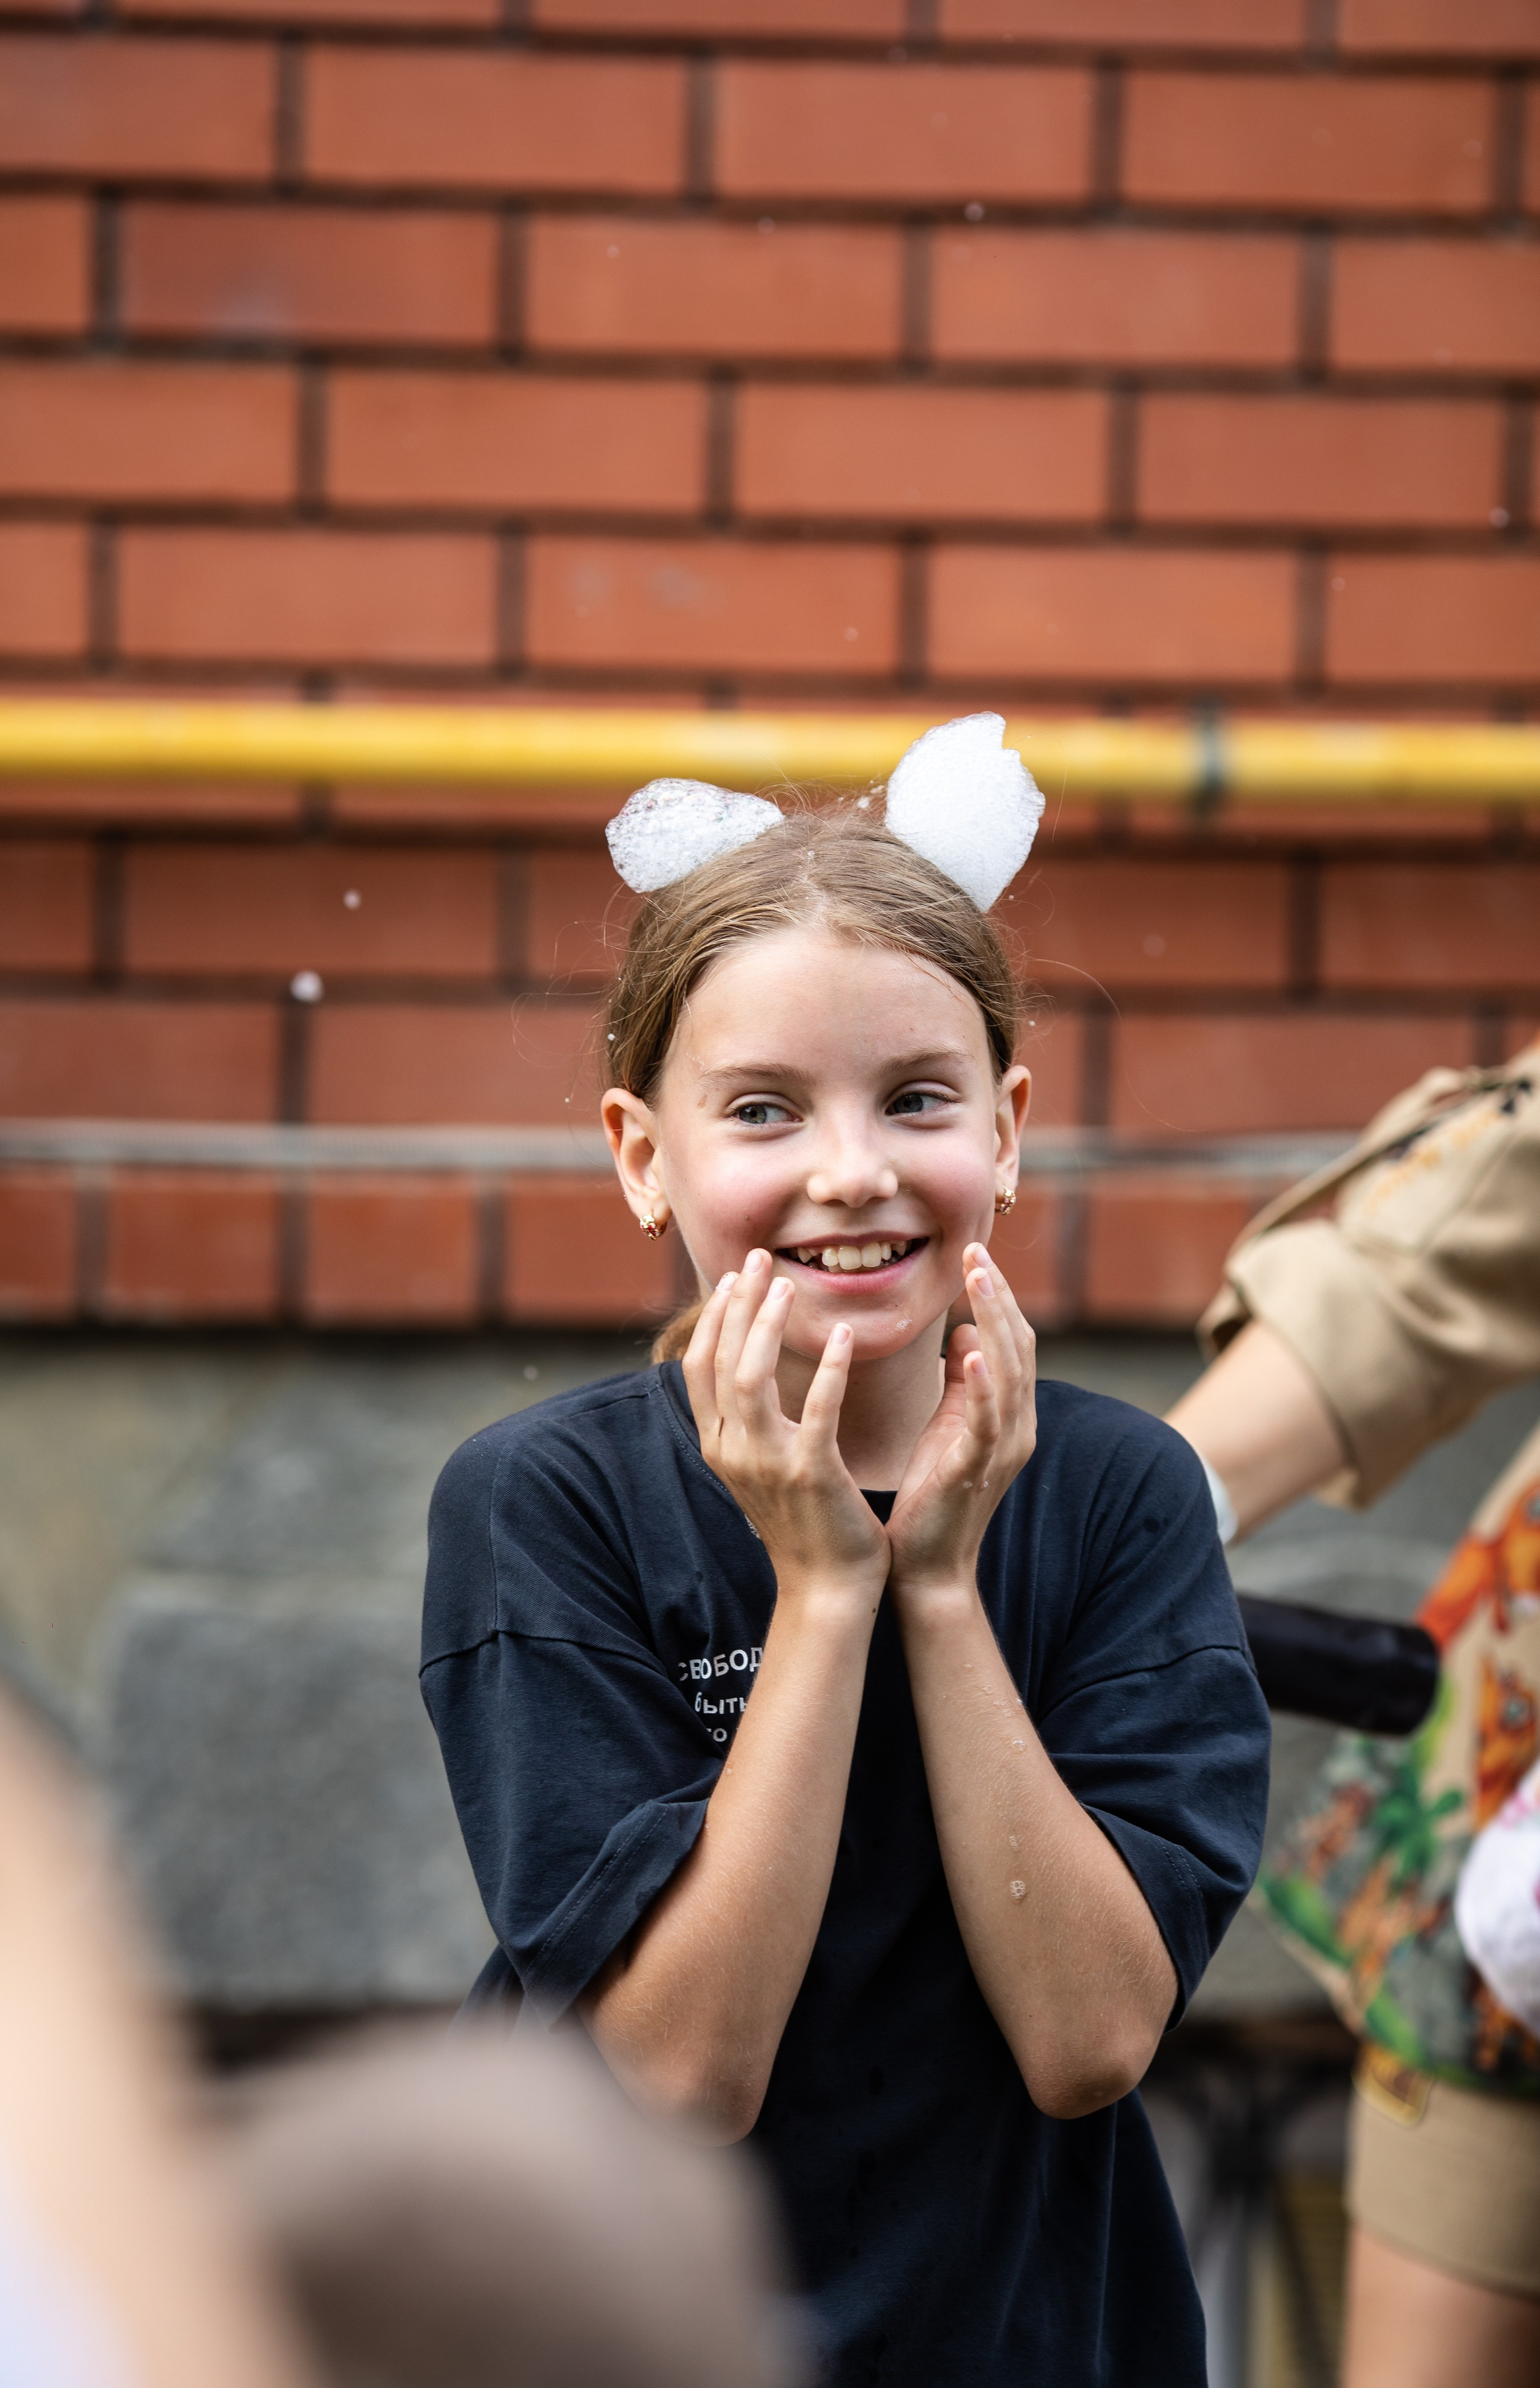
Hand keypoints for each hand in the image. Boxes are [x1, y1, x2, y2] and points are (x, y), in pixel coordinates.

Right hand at [683, 1251, 889, 1601]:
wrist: (827, 1586)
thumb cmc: (803, 1519)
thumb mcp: (761, 1465)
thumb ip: (748, 1420)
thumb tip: (746, 1365)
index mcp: (717, 1445)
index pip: (699, 1366)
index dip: (713, 1317)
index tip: (734, 1276)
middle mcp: (731, 1450)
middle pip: (720, 1360)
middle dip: (737, 1303)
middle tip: (761, 1259)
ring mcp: (766, 1463)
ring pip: (751, 1377)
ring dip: (768, 1324)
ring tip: (790, 1287)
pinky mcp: (809, 1473)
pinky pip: (816, 1408)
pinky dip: (826, 1367)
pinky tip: (841, 1333)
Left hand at [886, 1244, 1037, 1600]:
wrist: (928, 1566)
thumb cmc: (934, 1493)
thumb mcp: (950, 1426)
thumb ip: (962, 1382)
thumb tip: (965, 1331)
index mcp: (1010, 1413)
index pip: (1013, 1341)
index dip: (998, 1297)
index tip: (976, 1253)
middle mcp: (1017, 1426)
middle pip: (1018, 1346)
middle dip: (998, 1295)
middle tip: (977, 1250)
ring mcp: (1002, 1449)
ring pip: (1009, 1372)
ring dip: (993, 1321)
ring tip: (979, 1278)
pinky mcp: (977, 1471)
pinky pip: (987, 1421)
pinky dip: (983, 1384)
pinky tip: (971, 1353)